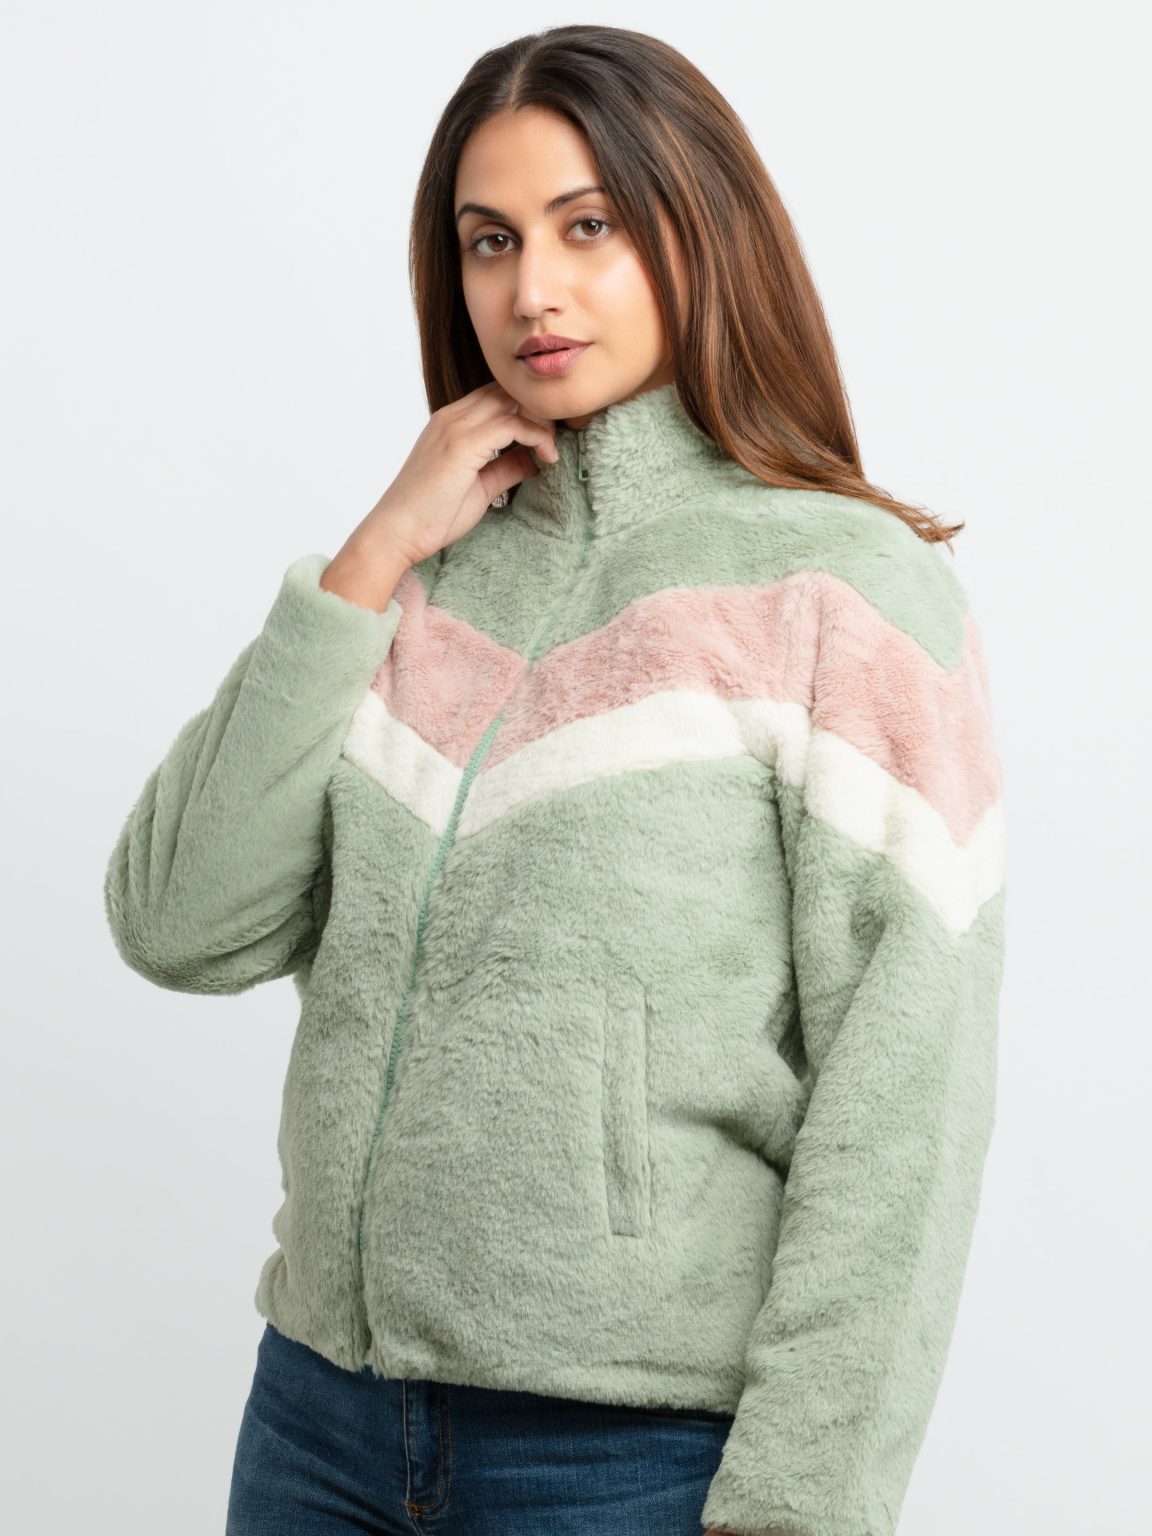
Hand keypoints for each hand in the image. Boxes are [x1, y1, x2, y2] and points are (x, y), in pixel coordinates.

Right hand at [356, 381, 559, 568]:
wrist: (397, 533)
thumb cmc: (432, 516)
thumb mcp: (479, 487)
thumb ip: (505, 468)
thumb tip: (533, 459)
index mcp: (450, 423)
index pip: (496, 396)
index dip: (527, 410)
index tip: (548, 437)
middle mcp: (452, 417)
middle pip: (506, 391)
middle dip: (538, 411)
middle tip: (556, 440)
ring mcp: (455, 428)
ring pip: (511, 402)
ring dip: (541, 421)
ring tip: (552, 449)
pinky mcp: (462, 445)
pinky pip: (512, 425)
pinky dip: (537, 437)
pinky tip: (547, 458)